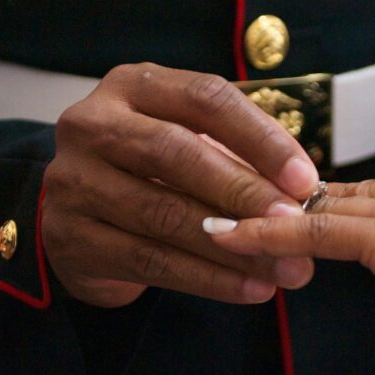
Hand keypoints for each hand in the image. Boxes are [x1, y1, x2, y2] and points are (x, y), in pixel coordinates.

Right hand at [42, 63, 318, 306]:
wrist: (76, 222)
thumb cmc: (146, 174)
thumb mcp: (186, 144)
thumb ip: (236, 157)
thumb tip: (302, 192)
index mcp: (132, 87)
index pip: (203, 98)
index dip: (259, 137)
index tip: (304, 178)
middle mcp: (92, 125)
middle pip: (176, 153)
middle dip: (244, 192)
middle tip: (295, 225)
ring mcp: (73, 181)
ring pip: (163, 213)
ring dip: (233, 245)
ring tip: (283, 268)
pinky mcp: (70, 237)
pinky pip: (149, 261)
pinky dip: (206, 278)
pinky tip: (248, 288)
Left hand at [205, 159, 374, 321]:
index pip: (362, 203)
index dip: (320, 203)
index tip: (285, 203)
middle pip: (328, 202)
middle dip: (276, 204)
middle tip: (224, 201)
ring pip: (310, 214)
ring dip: (257, 218)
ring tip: (204, 217)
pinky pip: (313, 235)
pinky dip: (265, 237)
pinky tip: (221, 234)